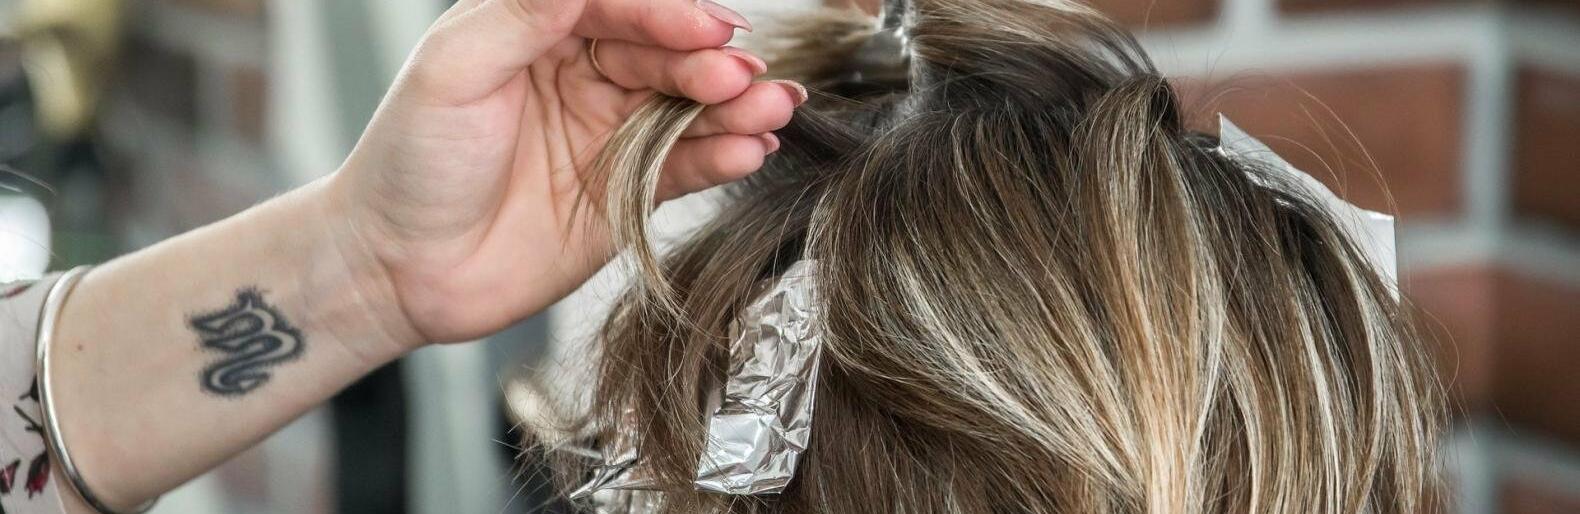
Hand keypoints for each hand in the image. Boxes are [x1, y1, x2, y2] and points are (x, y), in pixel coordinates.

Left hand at [327, 0, 803, 344]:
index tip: (707, 27)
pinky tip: (750, 150)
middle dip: (710, 63)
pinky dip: (723, 157)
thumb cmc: (409, 162)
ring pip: (688, 108)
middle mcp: (584, 75)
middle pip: (666, 55)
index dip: (668, 13)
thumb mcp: (454, 70)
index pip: (620, 6)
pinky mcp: (629, 194)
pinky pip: (687, 168)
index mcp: (540, 30)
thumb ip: (525, 12)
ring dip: (735, 107)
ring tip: (772, 109)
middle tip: (742, 75)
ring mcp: (611, 135)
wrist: (395, 269)